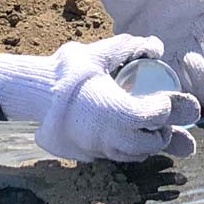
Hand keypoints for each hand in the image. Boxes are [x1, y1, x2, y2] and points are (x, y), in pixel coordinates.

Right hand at [0, 35, 198, 162]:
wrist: (35, 93)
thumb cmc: (67, 70)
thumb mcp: (97, 53)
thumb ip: (128, 47)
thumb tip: (156, 47)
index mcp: (115, 110)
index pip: (155, 116)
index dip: (168, 107)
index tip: (167, 97)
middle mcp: (109, 135)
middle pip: (151, 143)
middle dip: (162, 131)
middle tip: (162, 115)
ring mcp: (98, 149)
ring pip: (136, 155)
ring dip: (148, 142)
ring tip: (149, 126)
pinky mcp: (89, 155)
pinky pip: (119, 157)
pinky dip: (131, 149)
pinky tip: (130, 133)